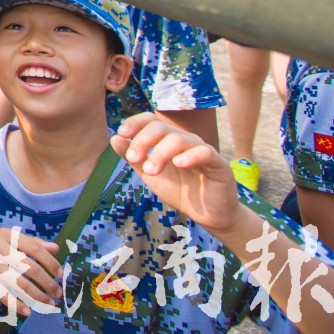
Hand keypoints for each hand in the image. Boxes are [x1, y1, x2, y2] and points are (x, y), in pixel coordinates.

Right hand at [0, 228, 62, 316]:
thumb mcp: (7, 237)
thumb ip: (31, 242)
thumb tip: (56, 248)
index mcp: (8, 236)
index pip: (34, 248)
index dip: (50, 262)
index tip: (60, 274)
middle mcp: (0, 249)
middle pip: (29, 268)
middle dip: (47, 283)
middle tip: (58, 293)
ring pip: (19, 284)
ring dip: (37, 296)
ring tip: (49, 304)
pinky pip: (3, 295)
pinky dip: (16, 305)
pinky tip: (27, 311)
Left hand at [112, 113, 240, 234]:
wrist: (206, 214)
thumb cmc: (179, 190)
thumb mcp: (150, 174)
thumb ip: (133, 157)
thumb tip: (115, 137)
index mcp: (168, 139)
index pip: (151, 120)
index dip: (135, 122)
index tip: (122, 133)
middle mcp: (185, 139)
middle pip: (161, 127)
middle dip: (143, 141)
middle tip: (134, 159)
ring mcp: (202, 149)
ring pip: (179, 138)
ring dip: (160, 153)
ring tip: (150, 171)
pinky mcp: (218, 163)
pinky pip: (204, 152)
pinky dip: (190, 156)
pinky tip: (178, 163)